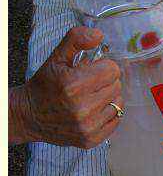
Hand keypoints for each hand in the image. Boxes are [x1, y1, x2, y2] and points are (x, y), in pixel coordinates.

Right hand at [10, 27, 122, 148]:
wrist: (30, 116)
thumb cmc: (45, 87)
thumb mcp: (56, 58)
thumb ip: (76, 40)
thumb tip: (99, 35)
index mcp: (73, 84)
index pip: (112, 70)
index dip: (104, 67)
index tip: (93, 70)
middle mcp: (82, 108)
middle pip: (117, 86)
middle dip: (106, 82)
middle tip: (90, 84)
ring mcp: (88, 126)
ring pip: (119, 103)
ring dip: (109, 98)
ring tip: (91, 97)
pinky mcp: (92, 139)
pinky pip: (116, 120)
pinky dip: (109, 113)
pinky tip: (94, 110)